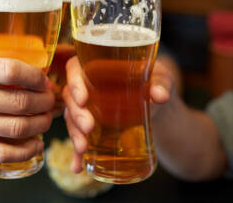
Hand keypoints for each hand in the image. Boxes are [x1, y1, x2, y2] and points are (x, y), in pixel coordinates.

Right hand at [0, 51, 53, 163]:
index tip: (45, 79)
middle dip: (44, 101)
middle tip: (51, 98)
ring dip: (41, 123)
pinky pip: (3, 152)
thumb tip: (32, 55)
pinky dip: (26, 151)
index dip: (36, 76)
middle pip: (19, 102)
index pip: (11, 71)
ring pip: (16, 128)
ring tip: (47, 116)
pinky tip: (37, 143)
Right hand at [63, 56, 174, 172]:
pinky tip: (78, 167)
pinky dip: (78, 154)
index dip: (74, 82)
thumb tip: (160, 95)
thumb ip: (161, 84)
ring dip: (74, 134)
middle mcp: (87, 85)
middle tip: (89, 127)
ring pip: (71, 118)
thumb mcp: (161, 78)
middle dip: (76, 114)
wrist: (158, 104)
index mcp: (97, 66)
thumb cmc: (155, 82)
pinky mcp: (91, 126)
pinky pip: (79, 137)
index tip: (83, 99)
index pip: (75, 68)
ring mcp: (87, 107)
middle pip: (71, 96)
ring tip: (83, 148)